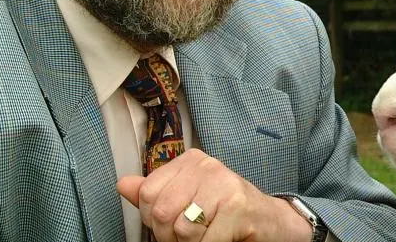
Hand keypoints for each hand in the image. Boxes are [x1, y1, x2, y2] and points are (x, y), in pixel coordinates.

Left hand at [117, 148, 313, 241]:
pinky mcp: (237, 204)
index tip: (174, 226)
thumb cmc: (229, 212)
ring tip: (209, 236)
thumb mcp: (190, 198)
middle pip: (162, 212)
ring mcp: (223, 182)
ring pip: (182, 229)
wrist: (272, 222)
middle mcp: (207, 165)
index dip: (155, 220)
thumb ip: (158, 193)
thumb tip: (124, 185)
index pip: (148, 194)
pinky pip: (205, 241)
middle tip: (192, 237)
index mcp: (191, 161)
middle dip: (172, 236)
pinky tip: (223, 238)